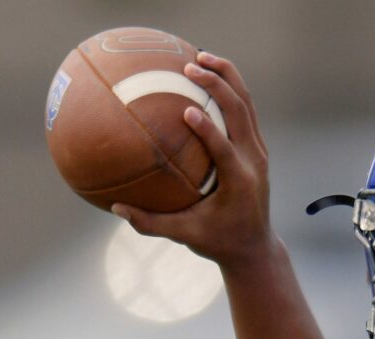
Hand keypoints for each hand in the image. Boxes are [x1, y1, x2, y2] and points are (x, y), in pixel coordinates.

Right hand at [113, 52, 271, 271]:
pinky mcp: (257, 148)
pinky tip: (207, 72)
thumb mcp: (186, 236)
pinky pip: (245, 111)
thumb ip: (151, 224)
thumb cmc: (219, 242)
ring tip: (200, 55)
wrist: (255, 246)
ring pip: (247, 105)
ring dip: (227, 78)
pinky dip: (230, 89)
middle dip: (219, 85)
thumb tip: (115, 209)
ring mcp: (259, 152)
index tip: (189, 110)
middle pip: (241, 114)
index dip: (210, 130)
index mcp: (239, 182)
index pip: (226, 150)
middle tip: (190, 65)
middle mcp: (254, 162)